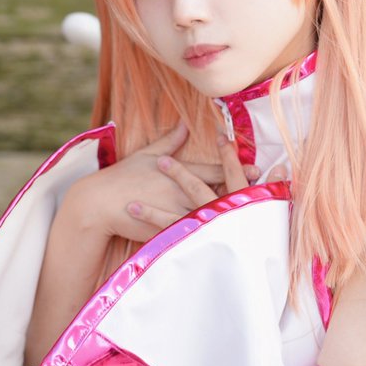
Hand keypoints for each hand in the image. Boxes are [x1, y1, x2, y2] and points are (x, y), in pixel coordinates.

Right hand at [70, 123, 271, 243]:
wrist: (100, 203)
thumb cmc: (123, 176)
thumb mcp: (147, 153)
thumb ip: (170, 141)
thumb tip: (184, 124)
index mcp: (178, 171)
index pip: (213, 170)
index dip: (236, 168)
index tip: (256, 168)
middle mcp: (181, 190)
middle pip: (218, 192)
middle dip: (243, 191)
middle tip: (265, 192)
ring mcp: (176, 212)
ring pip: (211, 214)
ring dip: (232, 215)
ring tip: (256, 216)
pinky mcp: (168, 230)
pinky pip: (194, 234)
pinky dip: (211, 236)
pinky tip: (228, 241)